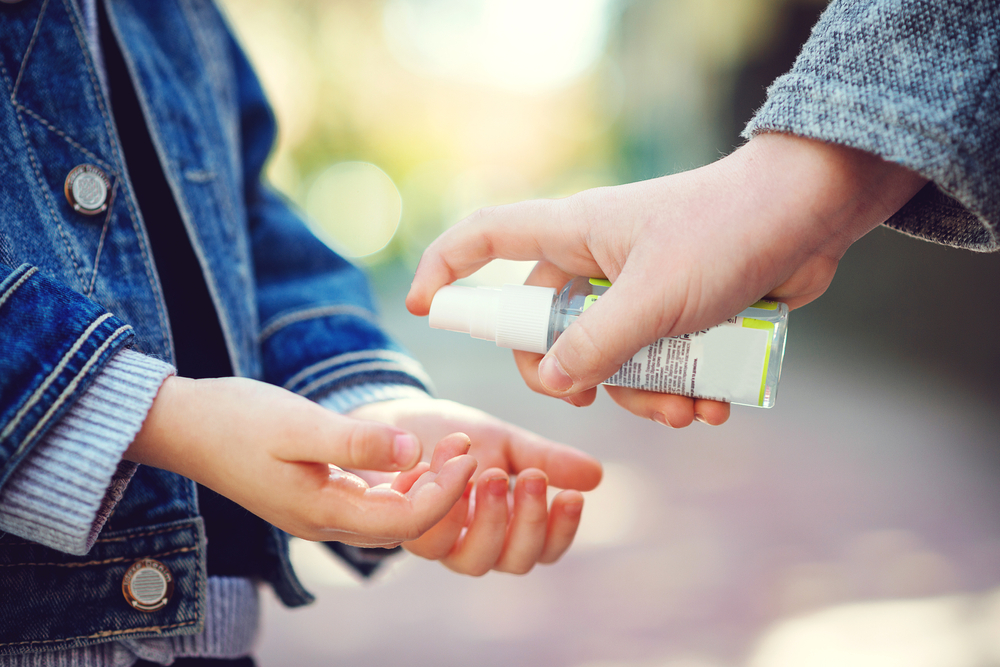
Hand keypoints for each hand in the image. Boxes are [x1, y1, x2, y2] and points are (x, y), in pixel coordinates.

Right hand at [125, 376, 476, 547]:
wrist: (184, 426)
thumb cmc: (237, 420)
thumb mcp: (299, 424)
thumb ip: (356, 441)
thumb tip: (412, 451)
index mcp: (323, 512)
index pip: (406, 519)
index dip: (446, 491)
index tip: (469, 452)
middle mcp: (325, 523)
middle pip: (405, 523)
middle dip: (445, 490)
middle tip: (467, 446)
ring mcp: (320, 512)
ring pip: (390, 515)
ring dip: (426, 487)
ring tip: (450, 447)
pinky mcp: (316, 495)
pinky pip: (372, 502)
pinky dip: (400, 483)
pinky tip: (414, 455)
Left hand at [348, 396, 602, 574]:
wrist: (395, 420)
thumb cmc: (453, 438)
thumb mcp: (505, 442)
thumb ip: (546, 459)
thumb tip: (596, 476)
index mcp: (506, 528)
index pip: (544, 549)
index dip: (561, 530)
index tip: (573, 496)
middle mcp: (474, 545)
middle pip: (514, 561)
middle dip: (529, 521)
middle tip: (535, 477)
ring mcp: (439, 543)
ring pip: (472, 559)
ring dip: (489, 518)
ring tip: (492, 472)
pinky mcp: (404, 530)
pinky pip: (426, 536)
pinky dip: (441, 504)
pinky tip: (447, 466)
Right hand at [406, 133, 927, 424]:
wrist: (814, 214)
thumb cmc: (729, 235)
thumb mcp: (656, 298)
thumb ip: (596, 343)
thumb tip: (552, 382)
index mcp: (574, 235)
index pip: (486, 238)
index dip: (446, 269)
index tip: (422, 307)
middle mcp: (597, 260)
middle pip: (546, 325)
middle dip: (575, 374)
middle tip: (595, 399)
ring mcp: (638, 287)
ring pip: (609, 355)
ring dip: (642, 394)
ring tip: (685, 410)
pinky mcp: (679, 310)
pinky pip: (656, 360)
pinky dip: (677, 389)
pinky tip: (713, 404)